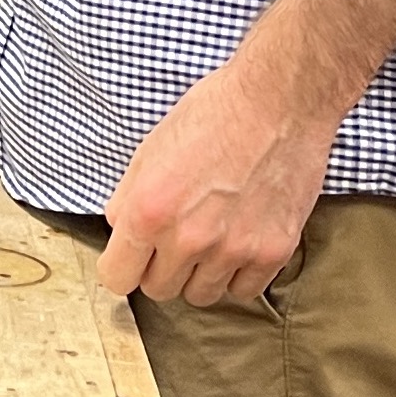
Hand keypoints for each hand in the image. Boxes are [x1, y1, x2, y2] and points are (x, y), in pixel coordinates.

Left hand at [96, 59, 338, 307]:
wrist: (279, 101)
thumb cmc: (213, 114)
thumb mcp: (150, 148)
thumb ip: (128, 197)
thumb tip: (120, 229)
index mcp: (149, 210)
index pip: (117, 277)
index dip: (122, 265)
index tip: (133, 256)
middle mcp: (188, 238)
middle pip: (158, 290)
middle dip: (160, 268)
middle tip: (175, 238)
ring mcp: (233, 249)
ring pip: (201, 295)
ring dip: (199, 273)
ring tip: (210, 236)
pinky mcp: (273, 252)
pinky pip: (243, 291)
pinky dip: (237, 274)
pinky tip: (239, 241)